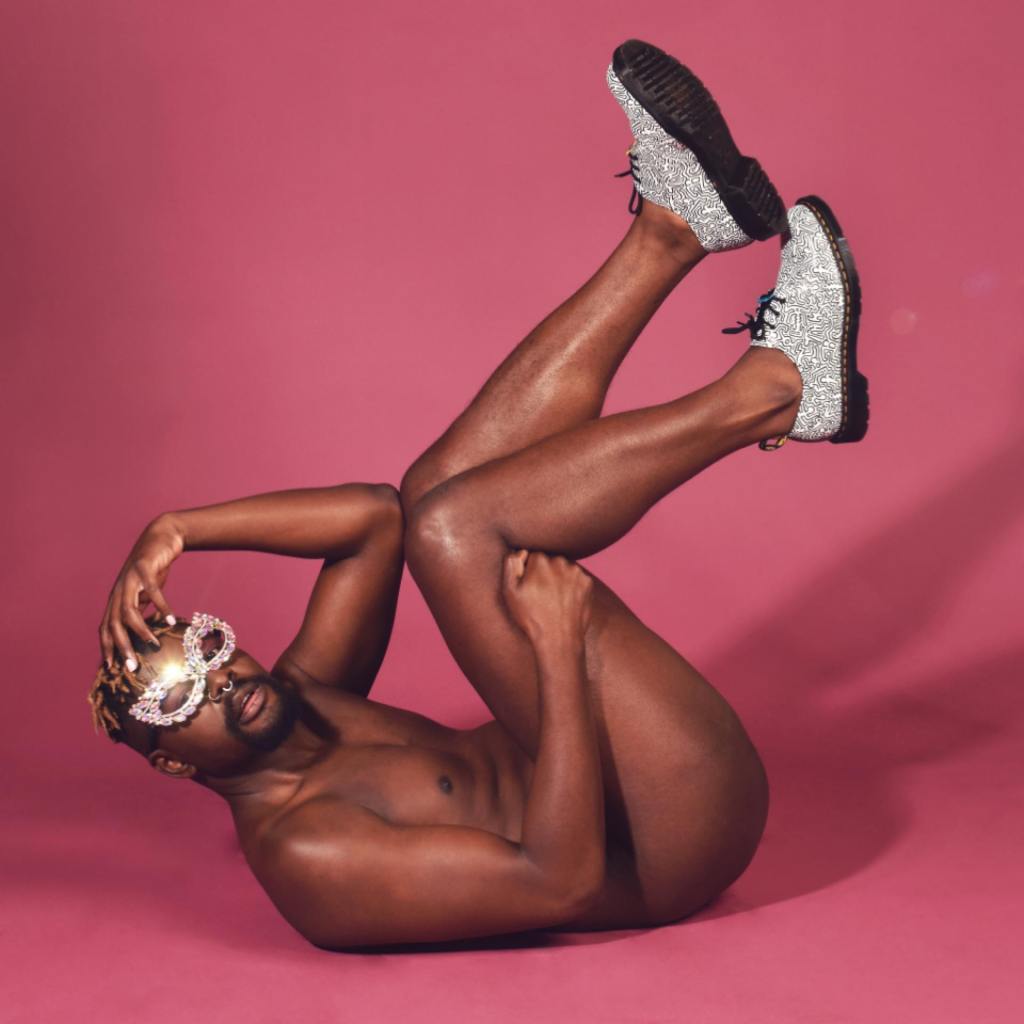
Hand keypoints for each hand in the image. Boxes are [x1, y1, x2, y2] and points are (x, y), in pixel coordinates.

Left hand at [99, 514, 182, 668]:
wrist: (162, 536)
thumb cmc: (154, 567)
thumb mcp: (146, 592)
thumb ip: (141, 608)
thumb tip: (142, 631)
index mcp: (117, 598)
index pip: (106, 628)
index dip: (106, 647)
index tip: (112, 668)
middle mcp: (118, 590)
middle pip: (114, 624)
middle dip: (122, 646)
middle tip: (132, 666)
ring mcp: (129, 579)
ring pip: (128, 610)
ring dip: (141, 630)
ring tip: (154, 644)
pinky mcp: (144, 568)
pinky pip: (151, 591)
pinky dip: (160, 606)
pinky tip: (170, 619)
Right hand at [501, 549, 593, 644]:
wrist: (558, 639)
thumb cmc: (531, 617)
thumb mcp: (510, 593)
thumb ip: (510, 566)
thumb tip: (521, 552)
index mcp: (540, 561)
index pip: (533, 556)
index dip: (529, 571)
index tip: (529, 586)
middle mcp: (560, 561)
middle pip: (550, 560)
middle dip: (545, 573)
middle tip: (541, 595)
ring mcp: (576, 572)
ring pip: (564, 569)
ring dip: (559, 578)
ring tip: (553, 599)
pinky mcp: (587, 583)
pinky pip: (577, 578)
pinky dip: (572, 586)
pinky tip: (565, 601)